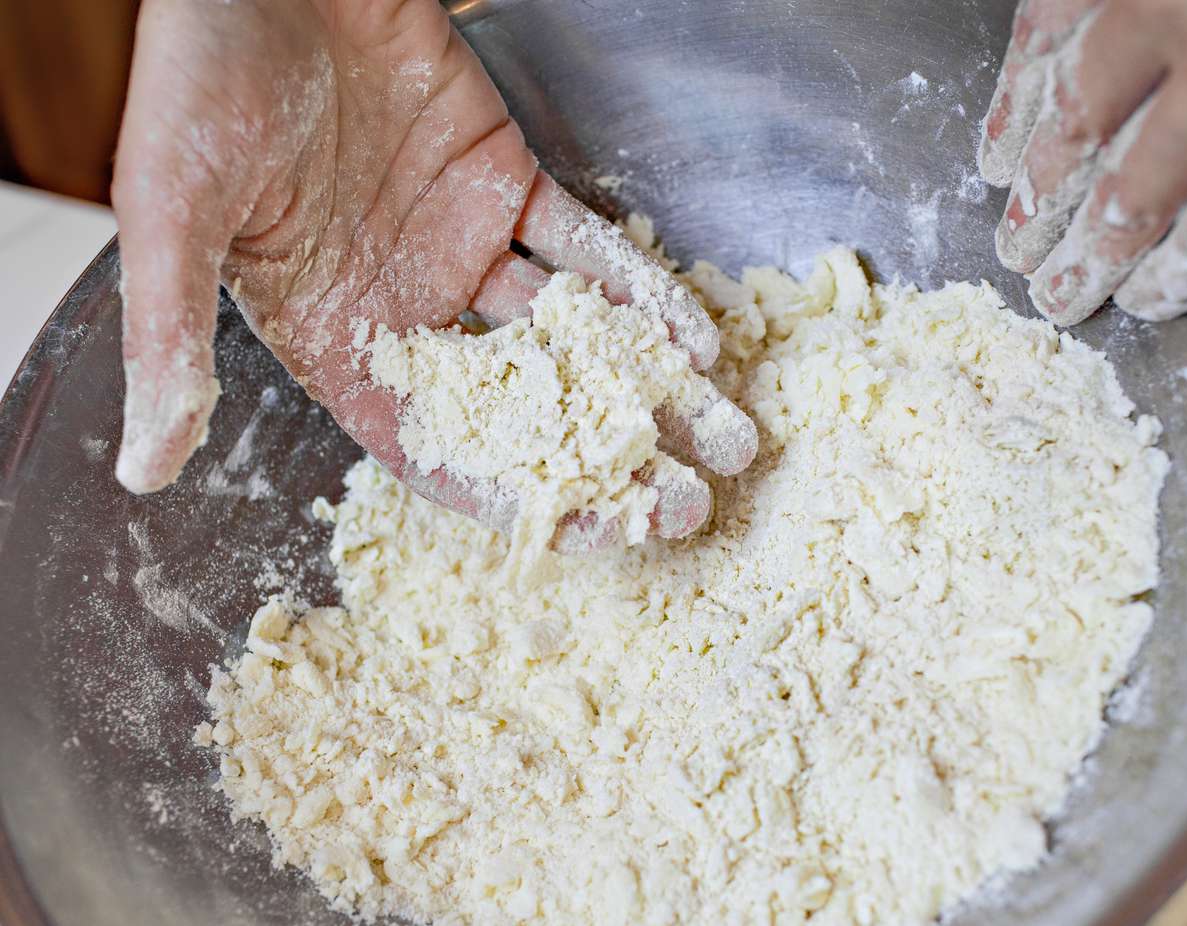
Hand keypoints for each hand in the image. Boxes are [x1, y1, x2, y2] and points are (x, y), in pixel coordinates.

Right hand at [111, 0, 754, 547]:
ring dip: (650, 386)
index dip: (518, 504)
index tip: (604, 541)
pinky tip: (696, 336)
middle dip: (611, 461)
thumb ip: (173, 337)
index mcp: (336, 341)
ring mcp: (463, 248)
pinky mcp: (502, 182)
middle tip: (692, 504)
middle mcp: (409, 308)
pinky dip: (639, 289)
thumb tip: (144, 468)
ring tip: (728, 437)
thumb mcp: (174, 213)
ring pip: (571, 335)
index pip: (439, 453)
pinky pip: (584, 248)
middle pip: (527, 409)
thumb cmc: (198, 78)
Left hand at [978, 0, 1186, 324]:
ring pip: (1130, 194)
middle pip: (1079, 122)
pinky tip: (1152, 297)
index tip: (995, 158)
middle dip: (1039, 197)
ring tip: (1061, 291)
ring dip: (1086, 255)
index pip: (1056, 30)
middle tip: (1018, 242)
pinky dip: (1173, 277)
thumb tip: (1123, 72)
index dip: (1016, 105)